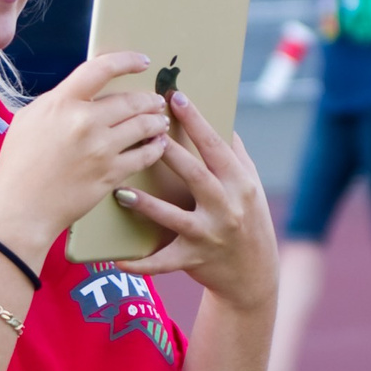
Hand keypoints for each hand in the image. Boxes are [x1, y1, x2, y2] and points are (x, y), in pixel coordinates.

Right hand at [0, 52, 172, 264]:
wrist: (21, 209)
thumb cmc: (18, 165)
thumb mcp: (28, 119)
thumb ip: (57, 102)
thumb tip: (81, 94)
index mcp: (62, 103)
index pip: (101, 69)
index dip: (127, 61)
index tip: (142, 62)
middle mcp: (85, 122)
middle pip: (130, 100)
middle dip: (149, 99)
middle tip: (156, 101)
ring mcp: (101, 149)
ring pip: (143, 126)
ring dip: (156, 121)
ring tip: (160, 121)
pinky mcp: (111, 174)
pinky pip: (144, 156)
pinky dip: (155, 148)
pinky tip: (158, 145)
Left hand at [115, 93, 276, 314]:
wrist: (254, 272)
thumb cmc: (248, 219)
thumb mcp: (250, 185)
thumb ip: (234, 154)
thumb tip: (218, 117)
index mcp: (240, 183)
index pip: (215, 146)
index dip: (196, 121)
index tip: (175, 97)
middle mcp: (226, 207)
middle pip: (194, 174)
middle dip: (169, 152)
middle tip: (143, 130)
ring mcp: (209, 234)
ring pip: (173, 217)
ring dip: (146, 204)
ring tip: (121, 190)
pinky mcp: (193, 259)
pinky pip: (162, 262)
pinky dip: (140, 264)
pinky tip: (116, 259)